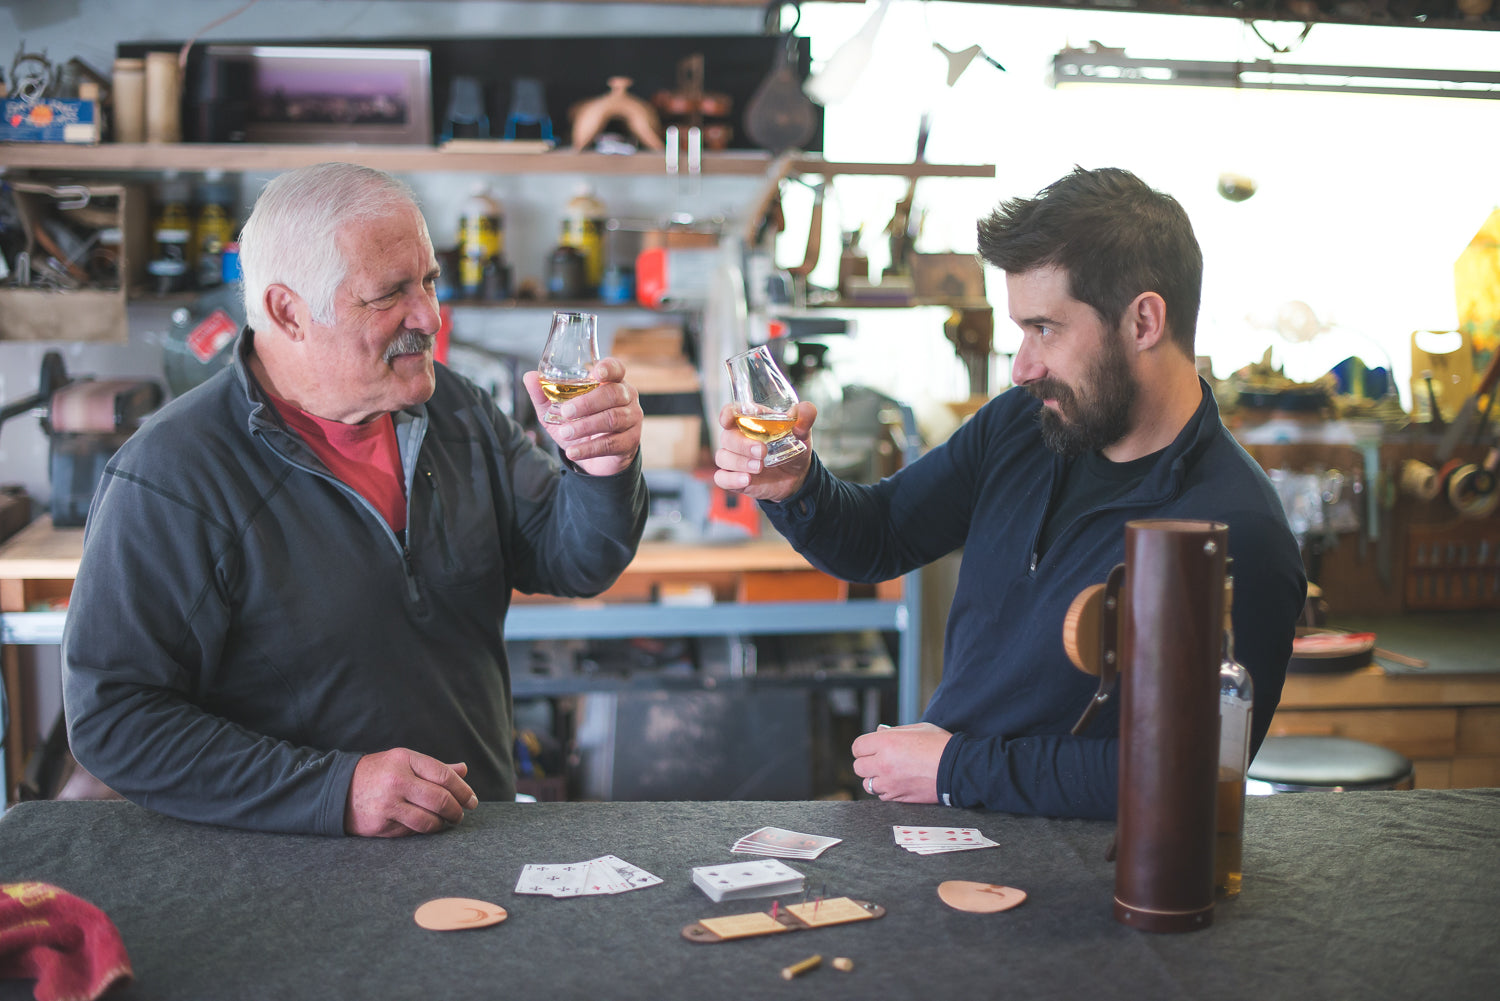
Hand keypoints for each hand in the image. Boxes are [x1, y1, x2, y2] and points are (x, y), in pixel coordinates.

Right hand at [344, 748, 478, 836]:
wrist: (338, 789)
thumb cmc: (379, 773)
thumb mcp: (404, 762)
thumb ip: (435, 768)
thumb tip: (463, 770)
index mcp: (405, 760)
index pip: (444, 776)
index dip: (463, 790)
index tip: (471, 800)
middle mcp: (397, 780)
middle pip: (440, 799)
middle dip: (456, 810)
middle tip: (460, 814)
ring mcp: (388, 804)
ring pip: (429, 820)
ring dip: (442, 824)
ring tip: (445, 822)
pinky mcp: (380, 824)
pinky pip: (411, 831)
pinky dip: (423, 830)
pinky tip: (425, 825)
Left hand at [523, 356, 642, 475]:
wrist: (595, 458)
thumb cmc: (580, 425)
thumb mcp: (558, 411)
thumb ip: (544, 394)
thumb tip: (528, 376)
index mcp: (611, 382)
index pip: (616, 369)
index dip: (608, 368)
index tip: (596, 373)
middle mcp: (626, 397)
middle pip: (612, 393)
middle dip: (587, 403)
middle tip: (565, 412)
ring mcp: (631, 419)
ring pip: (612, 418)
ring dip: (585, 426)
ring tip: (565, 433)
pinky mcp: (629, 441)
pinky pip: (611, 443)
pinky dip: (589, 448)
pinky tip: (573, 451)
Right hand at [711, 400, 816, 502]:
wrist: (796, 477)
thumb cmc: (793, 448)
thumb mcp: (803, 432)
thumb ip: (804, 417)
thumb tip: (801, 411)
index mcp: (751, 421)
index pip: (731, 412)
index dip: (727, 414)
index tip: (728, 420)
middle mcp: (738, 438)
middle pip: (727, 437)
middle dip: (742, 445)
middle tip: (762, 451)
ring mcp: (734, 458)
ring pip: (723, 457)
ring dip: (740, 462)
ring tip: (760, 467)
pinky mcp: (734, 477)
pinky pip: (722, 478)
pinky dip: (731, 479)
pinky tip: (746, 479)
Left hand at [850, 722, 951, 802]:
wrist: (958, 769)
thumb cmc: (941, 745)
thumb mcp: (918, 728)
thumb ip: (894, 731)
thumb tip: (879, 731)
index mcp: (886, 743)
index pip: (857, 747)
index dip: (864, 747)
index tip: (872, 748)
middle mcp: (884, 764)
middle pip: (858, 767)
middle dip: (867, 763)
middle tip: (880, 760)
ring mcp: (890, 783)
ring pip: (868, 784)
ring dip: (876, 779)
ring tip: (890, 773)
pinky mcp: (899, 798)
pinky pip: (882, 796)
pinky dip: (887, 791)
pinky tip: (898, 783)